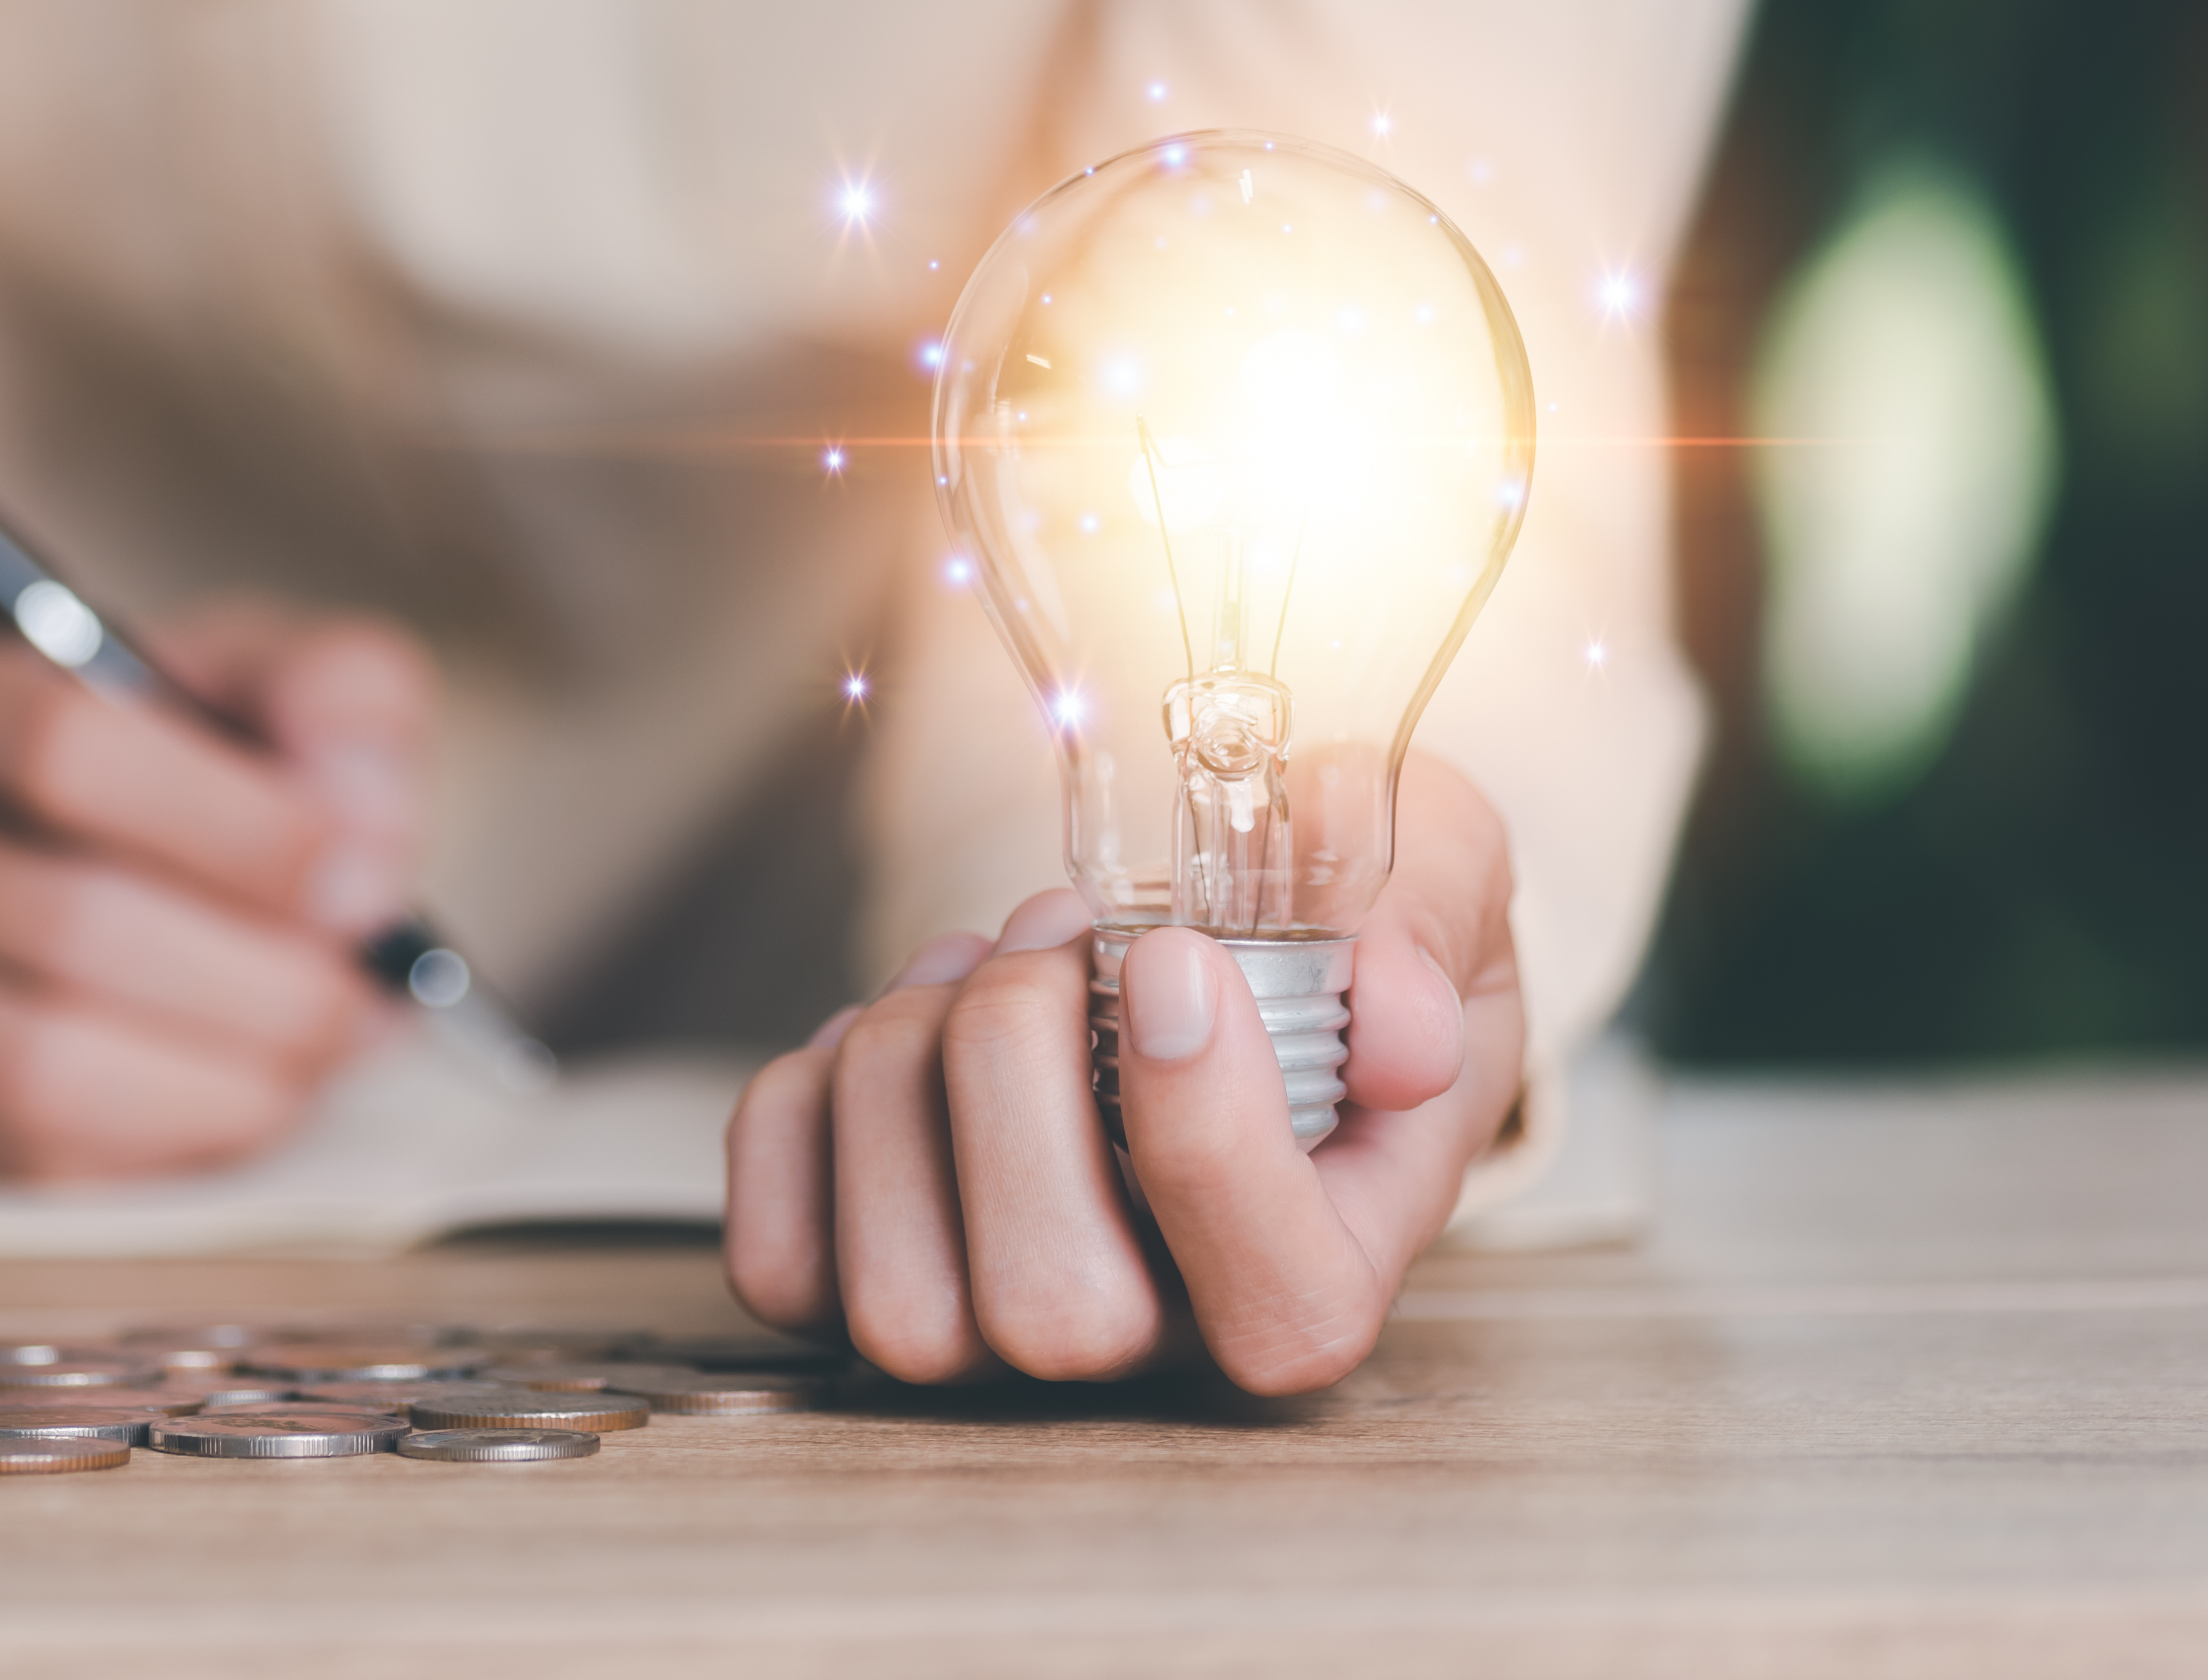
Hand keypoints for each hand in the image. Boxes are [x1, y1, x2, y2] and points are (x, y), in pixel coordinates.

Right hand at [0, 595, 434, 1179]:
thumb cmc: (119, 771)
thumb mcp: (223, 678)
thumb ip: (331, 695)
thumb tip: (368, 828)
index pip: (65, 746)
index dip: (242, 826)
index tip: (365, 875)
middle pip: (68, 924)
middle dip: (267, 979)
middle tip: (362, 990)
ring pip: (40, 1069)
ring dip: (227, 1080)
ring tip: (315, 1050)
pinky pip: (28, 1163)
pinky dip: (166, 1143)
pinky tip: (232, 1096)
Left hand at [722, 758, 1521, 1394]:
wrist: (1237, 957)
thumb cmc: (1339, 933)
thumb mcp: (1428, 867)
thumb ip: (1426, 919)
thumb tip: (1394, 1026)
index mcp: (1330, 1262)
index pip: (1278, 1307)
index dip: (1209, 1145)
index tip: (1174, 960)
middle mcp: (1168, 1339)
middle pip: (1052, 1312)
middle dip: (1015, 1072)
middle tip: (1054, 933)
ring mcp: (1006, 1333)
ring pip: (900, 1296)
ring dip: (905, 1073)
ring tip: (981, 961)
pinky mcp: (871, 1291)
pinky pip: (779, 1262)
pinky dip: (803, 1114)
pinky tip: (890, 1028)